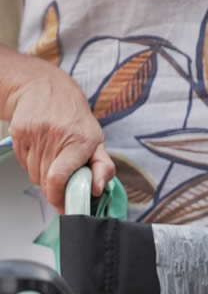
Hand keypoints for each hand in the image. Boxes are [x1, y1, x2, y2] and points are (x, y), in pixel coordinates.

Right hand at [7, 59, 114, 210]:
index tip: (64, 206)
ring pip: (34, 175)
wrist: (47, 88)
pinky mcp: (19, 131)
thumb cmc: (75, 120)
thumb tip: (97, 188)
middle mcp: (55, 136)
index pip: (58, 178)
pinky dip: (31, 165)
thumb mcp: (97, 141)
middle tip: (61, 185)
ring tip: (52, 162)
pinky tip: (41, 151)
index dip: (58, 198)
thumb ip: (103, 167)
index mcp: (79, 142)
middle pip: (46, 181)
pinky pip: (23, 163)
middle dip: (54, 190)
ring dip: (42, 178)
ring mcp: (35, 133)